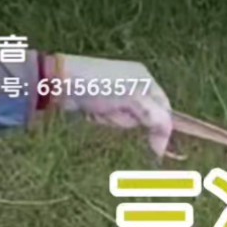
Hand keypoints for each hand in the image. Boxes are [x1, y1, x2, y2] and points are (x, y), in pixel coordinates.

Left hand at [51, 54, 172, 157]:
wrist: (61, 81)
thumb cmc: (101, 87)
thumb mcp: (135, 101)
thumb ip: (157, 121)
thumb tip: (163, 148)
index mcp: (145, 78)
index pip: (165, 109)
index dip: (162, 128)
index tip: (157, 148)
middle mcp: (134, 84)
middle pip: (146, 116)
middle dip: (130, 119)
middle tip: (117, 111)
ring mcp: (117, 92)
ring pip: (127, 120)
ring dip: (115, 120)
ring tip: (101, 110)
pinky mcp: (102, 101)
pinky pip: (112, 118)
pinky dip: (104, 119)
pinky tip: (93, 111)